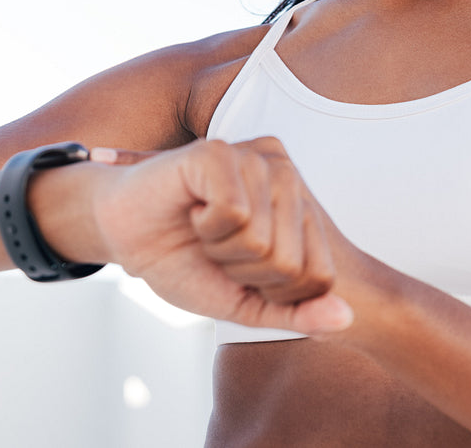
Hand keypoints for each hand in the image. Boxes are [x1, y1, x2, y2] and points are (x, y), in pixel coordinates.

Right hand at [84, 137, 354, 334]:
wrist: (123, 236)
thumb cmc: (186, 262)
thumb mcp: (246, 301)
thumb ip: (295, 311)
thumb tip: (347, 318)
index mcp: (300, 203)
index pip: (319, 277)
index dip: (273, 294)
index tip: (241, 270)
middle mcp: (285, 172)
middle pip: (290, 264)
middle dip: (243, 274)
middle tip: (216, 247)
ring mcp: (254, 158)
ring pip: (262, 242)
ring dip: (221, 250)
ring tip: (203, 226)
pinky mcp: (218, 152)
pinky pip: (233, 213)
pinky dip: (204, 227)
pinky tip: (191, 208)